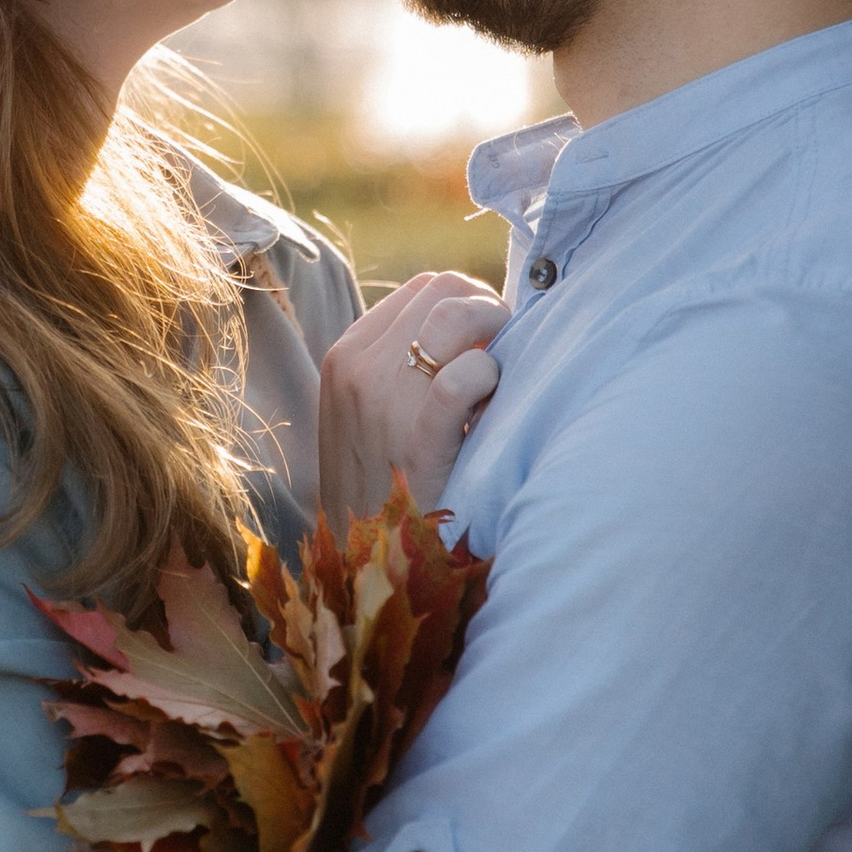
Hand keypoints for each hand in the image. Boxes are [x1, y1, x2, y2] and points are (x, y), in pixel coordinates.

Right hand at [318, 269, 506, 533]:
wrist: (364, 564)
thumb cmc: (382, 490)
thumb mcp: (368, 417)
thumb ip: (403, 368)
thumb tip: (471, 326)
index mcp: (346, 356)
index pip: (425, 288)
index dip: (471, 303)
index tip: (491, 341)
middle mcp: (358, 368)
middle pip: (445, 290)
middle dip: (489, 311)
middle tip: (506, 355)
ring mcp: (381, 402)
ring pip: (452, 316)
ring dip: (494, 338)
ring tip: (501, 378)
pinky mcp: (414, 443)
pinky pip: (457, 381)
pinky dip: (486, 378)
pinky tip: (493, 402)